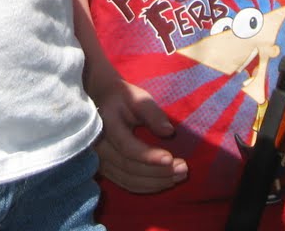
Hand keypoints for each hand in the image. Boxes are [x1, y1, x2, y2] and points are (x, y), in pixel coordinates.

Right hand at [89, 74, 188, 193]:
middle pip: (130, 168)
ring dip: (156, 182)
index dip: (149, 156)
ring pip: (129, 180)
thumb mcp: (137, 97)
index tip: (171, 158)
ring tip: (179, 176)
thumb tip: (169, 131)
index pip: (127, 147)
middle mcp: (100, 147)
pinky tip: (165, 181)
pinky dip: (148, 186)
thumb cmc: (122, 98)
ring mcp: (101, 161)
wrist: (101, 102)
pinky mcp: (106, 170)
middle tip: (184, 169)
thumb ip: (152, 113)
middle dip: (159, 171)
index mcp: (106, 124)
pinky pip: (127, 184)